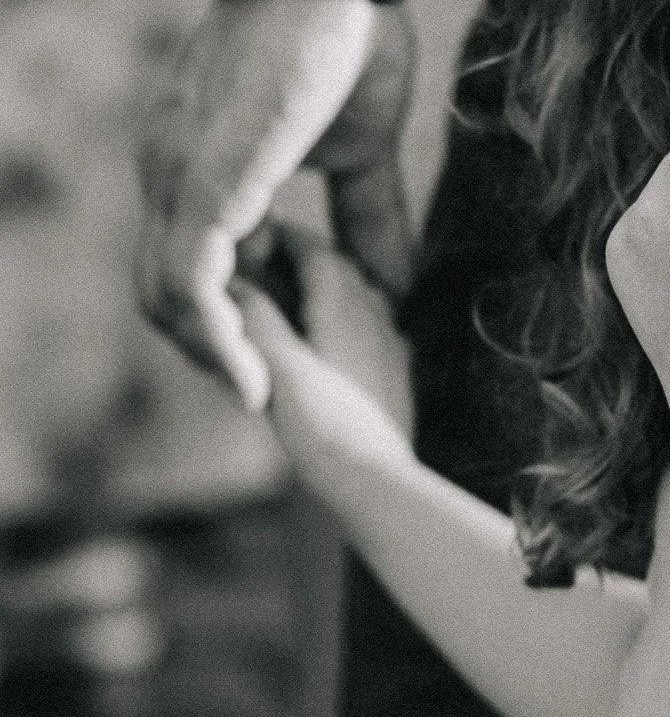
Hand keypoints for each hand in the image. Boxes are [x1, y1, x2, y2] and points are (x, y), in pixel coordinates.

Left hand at [137, 0, 415, 410]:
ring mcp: (176, 173)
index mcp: (198, 153)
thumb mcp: (363, 146)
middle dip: (218, 344)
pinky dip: (216, 339)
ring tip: (265, 394)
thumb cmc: (347, 31)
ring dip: (214, 354)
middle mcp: (168, 164)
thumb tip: (399, 281)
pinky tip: (253, 375)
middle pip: (165, 286)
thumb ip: (369, 213)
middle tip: (276, 385)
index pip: (191, 254)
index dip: (234, 309)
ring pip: (166, 296)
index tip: (288, 347)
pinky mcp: (203, 182)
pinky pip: (188, 286)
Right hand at [235, 233, 412, 498]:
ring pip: (349, 299)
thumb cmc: (326, 427)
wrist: (381, 483)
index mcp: (345, 299)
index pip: (309, 245)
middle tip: (255, 266)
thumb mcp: (279, 366)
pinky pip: (360, 332)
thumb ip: (255, 316)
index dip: (275, 236)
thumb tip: (230, 279)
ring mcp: (387, 342)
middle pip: (331, 268)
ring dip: (313, 295)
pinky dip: (331, 327)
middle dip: (293, 263)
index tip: (245, 232)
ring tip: (279, 307)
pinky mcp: (392, 373)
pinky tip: (314, 348)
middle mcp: (373, 311)